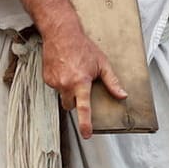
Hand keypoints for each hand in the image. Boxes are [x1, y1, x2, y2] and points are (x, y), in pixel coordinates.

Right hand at [40, 24, 127, 138]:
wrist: (61, 33)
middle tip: (80, 87)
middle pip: (70, 105)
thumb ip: (112, 82)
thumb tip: (122, 95)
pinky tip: (64, 70)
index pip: (83, 108)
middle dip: (75, 101)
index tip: (86, 134)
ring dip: (67, 90)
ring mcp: (54, 82)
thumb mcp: (102, 63)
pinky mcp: (46, 78)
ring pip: (62, 96)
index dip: (85, 123)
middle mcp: (66, 84)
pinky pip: (54, 87)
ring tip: (72, 73)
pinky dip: (59, 82)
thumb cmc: (83, 47)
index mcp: (81, 82)